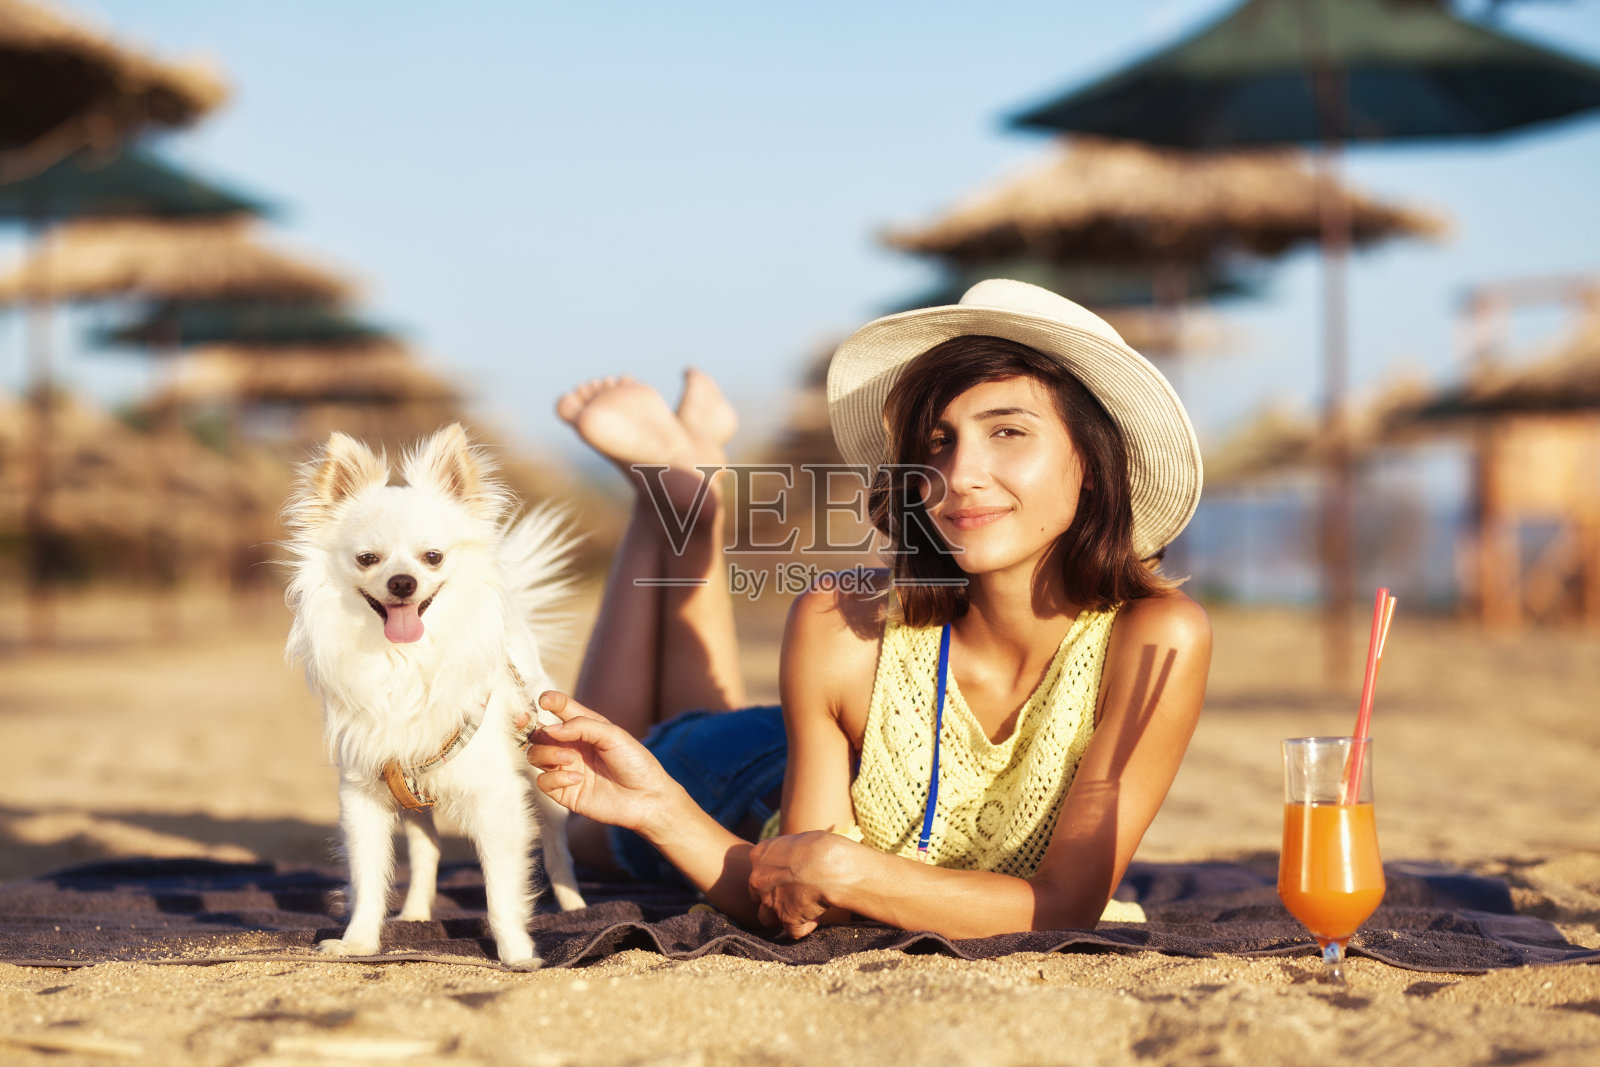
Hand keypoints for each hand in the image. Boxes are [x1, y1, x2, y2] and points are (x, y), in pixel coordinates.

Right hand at [522, 692, 678, 833]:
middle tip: (526, 721)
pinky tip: (577, 779)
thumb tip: (549, 729)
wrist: (646, 798)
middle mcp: (571, 746)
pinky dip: (555, 778)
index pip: (560, 709)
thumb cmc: (634, 762)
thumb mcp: (613, 735)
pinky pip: (543, 781)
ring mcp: (566, 769)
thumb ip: (581, 726)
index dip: (550, 701)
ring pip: (535, 755)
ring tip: (569, 758)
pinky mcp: (564, 792)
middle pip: (538, 734)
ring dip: (547, 754)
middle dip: (528, 727)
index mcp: (584, 728)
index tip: (544, 700)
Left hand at [747, 831, 845, 938]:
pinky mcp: (787, 918)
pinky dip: (805, 927)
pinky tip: (817, 918)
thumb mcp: (798, 841)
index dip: (775, 875)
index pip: (759, 870)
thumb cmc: (820, 846)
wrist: (829, 866)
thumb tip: (798, 860)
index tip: (793, 874)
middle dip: (773, 897)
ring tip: (802, 910)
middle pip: (757, 895)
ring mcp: (770, 901)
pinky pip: (793, 931)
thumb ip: (789, 853)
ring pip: (767, 917)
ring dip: (781, 916)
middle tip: (796, 892)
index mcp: (760, 854)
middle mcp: (759, 879)